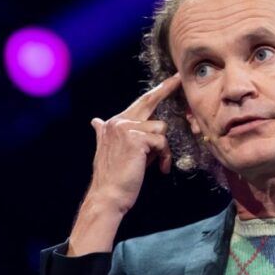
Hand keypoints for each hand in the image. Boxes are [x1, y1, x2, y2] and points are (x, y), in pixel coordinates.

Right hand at [68, 74, 180, 254]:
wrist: (108, 195)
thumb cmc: (115, 177)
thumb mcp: (112, 151)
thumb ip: (112, 134)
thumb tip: (95, 121)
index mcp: (113, 123)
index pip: (139, 103)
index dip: (157, 91)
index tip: (172, 79)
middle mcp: (118, 121)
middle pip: (149, 100)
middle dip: (166, 88)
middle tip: (179, 78)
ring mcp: (126, 128)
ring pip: (161, 129)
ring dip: (163, 148)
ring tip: (157, 163)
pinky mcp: (136, 139)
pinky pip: (162, 142)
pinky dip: (164, 157)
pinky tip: (159, 168)